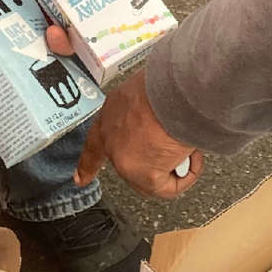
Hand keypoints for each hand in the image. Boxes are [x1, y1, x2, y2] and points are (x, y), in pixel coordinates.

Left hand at [76, 69, 201, 197]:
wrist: (176, 92)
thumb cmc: (168, 84)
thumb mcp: (150, 91)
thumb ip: (149, 111)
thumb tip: (165, 121)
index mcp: (111, 115)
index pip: (95, 144)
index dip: (88, 164)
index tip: (80, 179)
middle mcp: (113, 140)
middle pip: (133, 164)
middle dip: (156, 162)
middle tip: (177, 145)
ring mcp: (126, 161)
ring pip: (153, 177)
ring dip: (175, 164)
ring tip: (188, 143)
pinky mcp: (146, 176)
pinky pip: (170, 187)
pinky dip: (187, 174)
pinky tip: (192, 155)